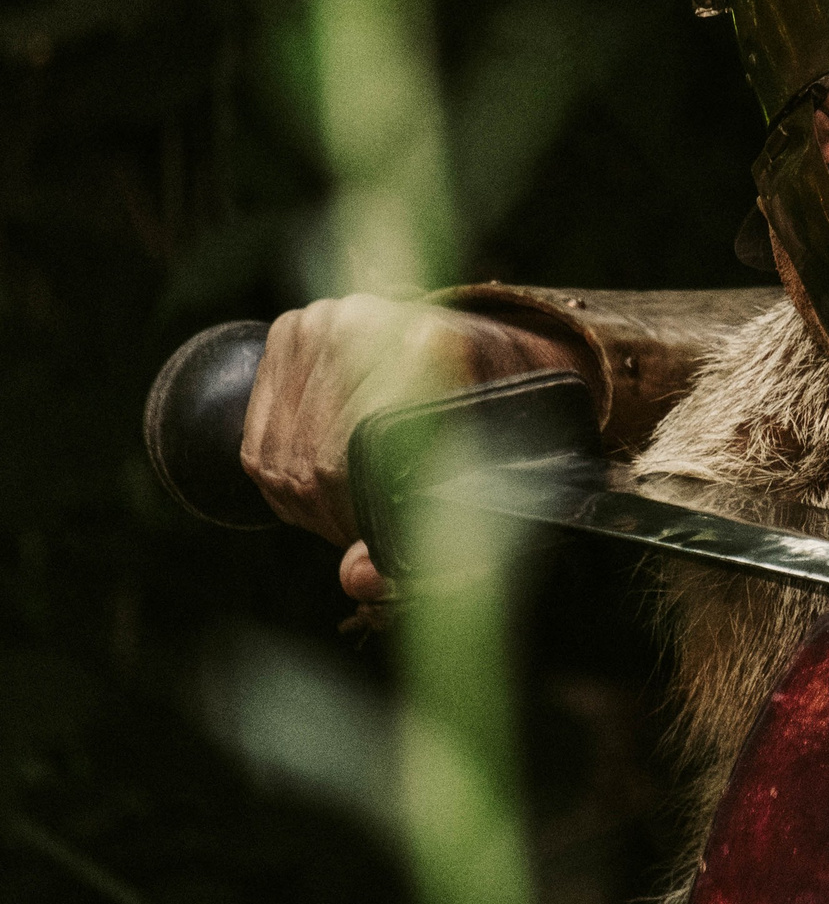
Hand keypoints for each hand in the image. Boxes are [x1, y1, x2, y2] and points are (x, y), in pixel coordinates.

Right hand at [241, 296, 588, 598]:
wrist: (487, 353)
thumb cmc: (495, 422)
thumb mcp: (482, 481)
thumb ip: (440, 543)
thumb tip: (358, 581)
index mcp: (423, 347)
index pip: (345, 465)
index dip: (354, 519)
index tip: (378, 542)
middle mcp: (361, 322)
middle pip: (306, 463)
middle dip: (331, 518)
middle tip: (362, 534)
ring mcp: (318, 321)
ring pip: (275, 455)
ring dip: (303, 505)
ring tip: (347, 512)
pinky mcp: (288, 331)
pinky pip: (257, 435)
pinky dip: (280, 479)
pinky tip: (318, 489)